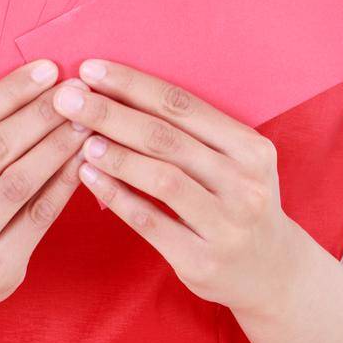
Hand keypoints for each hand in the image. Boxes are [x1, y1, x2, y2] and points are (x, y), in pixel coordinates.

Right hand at [0, 61, 87, 322]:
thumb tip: (31, 90)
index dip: (10, 92)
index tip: (47, 70)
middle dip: (41, 114)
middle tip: (76, 90)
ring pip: (19, 182)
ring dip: (57, 145)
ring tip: (85, 120)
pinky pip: (38, 217)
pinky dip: (63, 184)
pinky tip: (82, 160)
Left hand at [51, 61, 294, 312]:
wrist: (273, 273)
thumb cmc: (237, 201)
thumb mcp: (234, 161)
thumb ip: (189, 132)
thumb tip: (114, 92)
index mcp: (251, 148)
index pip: (182, 105)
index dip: (133, 85)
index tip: (90, 69)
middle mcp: (244, 184)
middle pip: (167, 138)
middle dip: (111, 113)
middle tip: (68, 98)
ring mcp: (226, 225)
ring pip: (161, 179)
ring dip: (115, 155)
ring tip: (79, 138)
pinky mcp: (202, 261)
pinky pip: (150, 222)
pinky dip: (116, 196)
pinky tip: (87, 176)